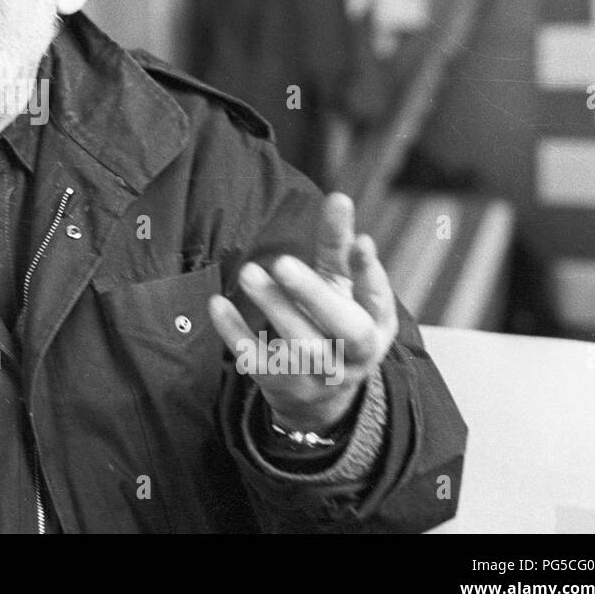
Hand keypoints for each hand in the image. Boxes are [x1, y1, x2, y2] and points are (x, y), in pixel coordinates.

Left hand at [208, 193, 397, 433]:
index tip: (360, 241)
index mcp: (375, 325)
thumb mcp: (343, 288)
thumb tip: (339, 199)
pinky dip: (235, 332)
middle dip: (313, 295)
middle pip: (342, 328)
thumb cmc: (333, 324)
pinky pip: (256, 359)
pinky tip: (217, 304)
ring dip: (273, 307)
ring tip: (249, 273)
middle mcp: (353, 354)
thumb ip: (338, 246)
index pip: (377, 299)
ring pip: (299, 344)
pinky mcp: (279, 382)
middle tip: (283, 263)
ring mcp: (317, 373)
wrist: (320, 395)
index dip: (369, 273)